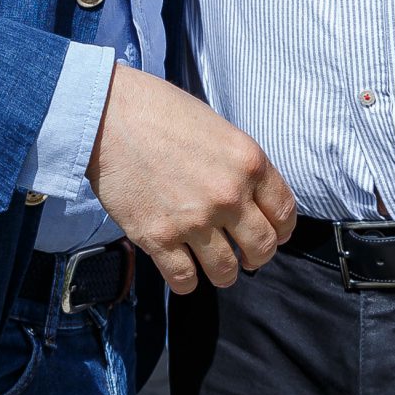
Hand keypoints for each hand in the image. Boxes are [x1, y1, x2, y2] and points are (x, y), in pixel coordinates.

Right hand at [85, 65, 296, 293]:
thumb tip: (249, 199)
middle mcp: (228, 195)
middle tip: (247, 256)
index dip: (281, 230)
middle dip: (257, 257)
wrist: (109, 114)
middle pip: (262, 247)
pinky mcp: (158, 237)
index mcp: (249, 162)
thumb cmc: (161, 112)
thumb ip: (238, 166)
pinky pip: (185, 280)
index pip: (284, 213)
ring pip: (226, 272)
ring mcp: (194, 219)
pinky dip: (187, 281)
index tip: (274, 234)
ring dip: (224, 274)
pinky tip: (183, 270)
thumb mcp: (219, 129)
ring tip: (216, 267)